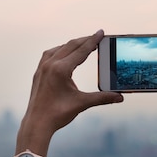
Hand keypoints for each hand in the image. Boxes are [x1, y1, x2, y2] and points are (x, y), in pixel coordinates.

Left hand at [17, 30, 122, 154]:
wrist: (37, 124)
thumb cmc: (58, 114)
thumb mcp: (82, 103)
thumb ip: (102, 98)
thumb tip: (120, 97)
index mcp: (61, 69)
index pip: (81, 50)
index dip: (93, 41)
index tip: (101, 32)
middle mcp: (50, 64)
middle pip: (70, 45)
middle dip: (85, 40)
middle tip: (97, 36)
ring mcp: (42, 67)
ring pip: (59, 48)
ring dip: (72, 44)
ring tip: (83, 44)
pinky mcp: (38, 72)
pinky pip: (50, 54)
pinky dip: (60, 50)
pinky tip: (64, 53)